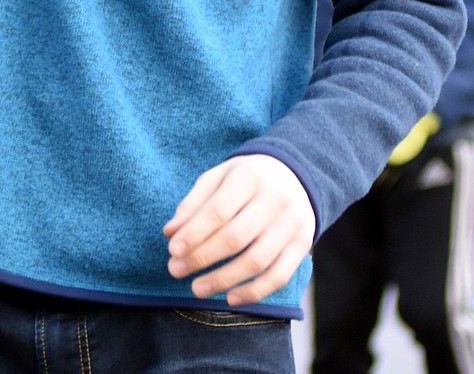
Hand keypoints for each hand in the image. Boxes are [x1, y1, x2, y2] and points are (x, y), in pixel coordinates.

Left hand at [163, 154, 313, 306]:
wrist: (294, 175)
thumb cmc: (246, 179)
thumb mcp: (219, 178)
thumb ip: (194, 203)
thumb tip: (170, 232)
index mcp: (249, 176)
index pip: (219, 209)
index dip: (194, 233)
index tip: (172, 250)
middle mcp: (275, 199)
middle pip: (235, 237)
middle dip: (202, 257)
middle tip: (175, 271)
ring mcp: (292, 223)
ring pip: (256, 260)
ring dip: (223, 279)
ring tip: (196, 288)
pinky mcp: (303, 244)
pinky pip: (279, 276)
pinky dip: (253, 292)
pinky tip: (230, 298)